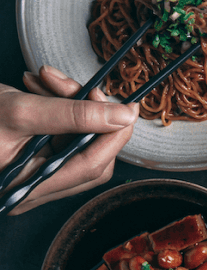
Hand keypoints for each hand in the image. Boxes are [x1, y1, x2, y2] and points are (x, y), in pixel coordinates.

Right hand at [0, 66, 136, 213]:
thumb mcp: (19, 110)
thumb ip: (73, 114)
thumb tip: (124, 115)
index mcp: (28, 189)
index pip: (95, 165)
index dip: (115, 133)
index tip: (123, 103)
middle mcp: (33, 190)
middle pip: (90, 154)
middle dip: (88, 113)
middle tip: (71, 84)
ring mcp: (31, 178)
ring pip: (76, 141)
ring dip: (69, 105)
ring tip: (41, 79)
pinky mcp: (29, 161)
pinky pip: (60, 136)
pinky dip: (57, 110)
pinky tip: (36, 87)